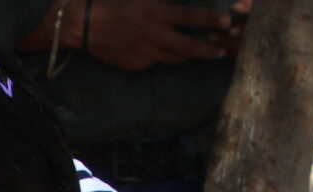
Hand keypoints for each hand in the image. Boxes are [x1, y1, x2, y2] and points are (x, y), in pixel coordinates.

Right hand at [82, 0, 239, 68]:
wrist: (85, 25)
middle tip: (221, 50)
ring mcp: (145, 53)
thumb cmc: (113, 1)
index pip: (191, 18)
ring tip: (194, 49)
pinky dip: (159, 54)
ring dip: (185, 54)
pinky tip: (155, 47)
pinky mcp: (136, 64)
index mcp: (156, 14)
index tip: (227, 22)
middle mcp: (154, 36)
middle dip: (208, 50)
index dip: (211, 20)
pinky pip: (153, 60)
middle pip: (188, 48)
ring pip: (173, 57)